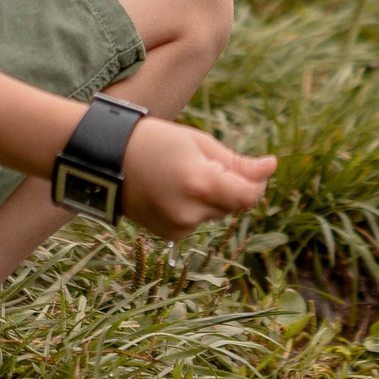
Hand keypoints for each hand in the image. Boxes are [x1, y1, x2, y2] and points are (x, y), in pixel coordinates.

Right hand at [118, 119, 277, 237]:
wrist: (107, 160)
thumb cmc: (156, 142)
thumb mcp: (200, 143)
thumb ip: (237, 163)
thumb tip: (270, 168)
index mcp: (200, 183)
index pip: (248, 196)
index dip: (258, 183)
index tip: (260, 167)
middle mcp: (190, 212)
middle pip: (233, 204)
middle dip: (231, 185)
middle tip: (206, 162)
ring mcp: (178, 227)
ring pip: (216, 213)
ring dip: (212, 196)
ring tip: (183, 174)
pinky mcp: (170, 235)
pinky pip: (198, 221)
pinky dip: (195, 207)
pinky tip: (173, 190)